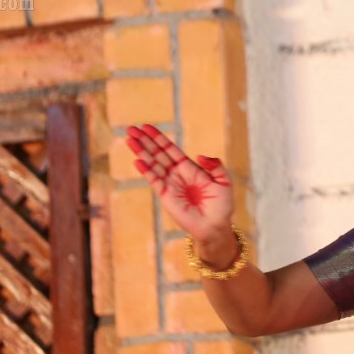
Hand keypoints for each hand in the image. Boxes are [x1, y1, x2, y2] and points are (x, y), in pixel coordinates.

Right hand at [125, 124, 233, 242]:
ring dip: (141, 152)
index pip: (170, 149)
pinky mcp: (166, 196)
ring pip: (153, 164)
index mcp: (189, 168)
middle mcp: (176, 174)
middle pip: (157, 153)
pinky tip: (137, 160)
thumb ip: (216, 166)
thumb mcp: (224, 181)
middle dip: (144, 141)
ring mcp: (170, 184)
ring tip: (129, 140)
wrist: (215, 226)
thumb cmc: (221, 206)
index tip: (146, 127)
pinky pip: (154, 180)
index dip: (158, 138)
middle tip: (131, 129)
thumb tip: (200, 156)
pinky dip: (146, 170)